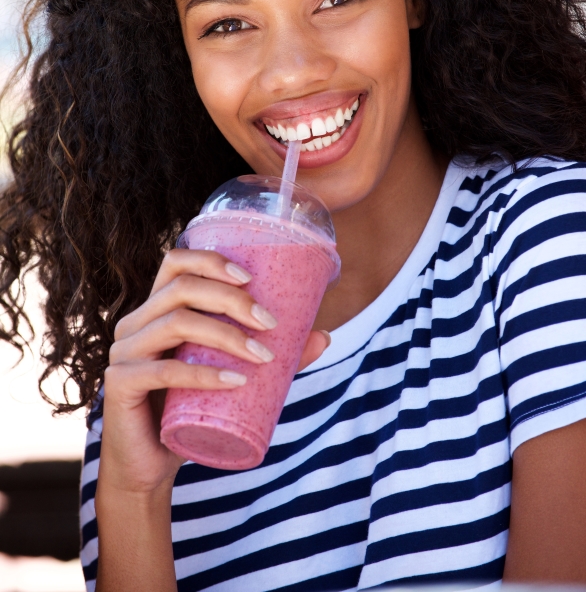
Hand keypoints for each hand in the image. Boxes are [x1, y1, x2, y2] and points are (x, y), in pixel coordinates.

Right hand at [97, 249, 328, 498]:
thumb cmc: (188, 411)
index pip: (175, 263)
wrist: (148, 467)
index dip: (211, 260)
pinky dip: (203, 374)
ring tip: (262, 355)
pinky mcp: (120, 384)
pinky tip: (235, 381)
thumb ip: (269, 353)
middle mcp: (134, 323)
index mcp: (155, 310)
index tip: (251, 277)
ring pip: (176, 322)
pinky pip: (163, 370)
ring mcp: (123, 352)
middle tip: (269, 323)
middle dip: (231, 299)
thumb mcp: (228, 375)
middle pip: (181, 288)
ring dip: (226, 335)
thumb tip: (324, 336)